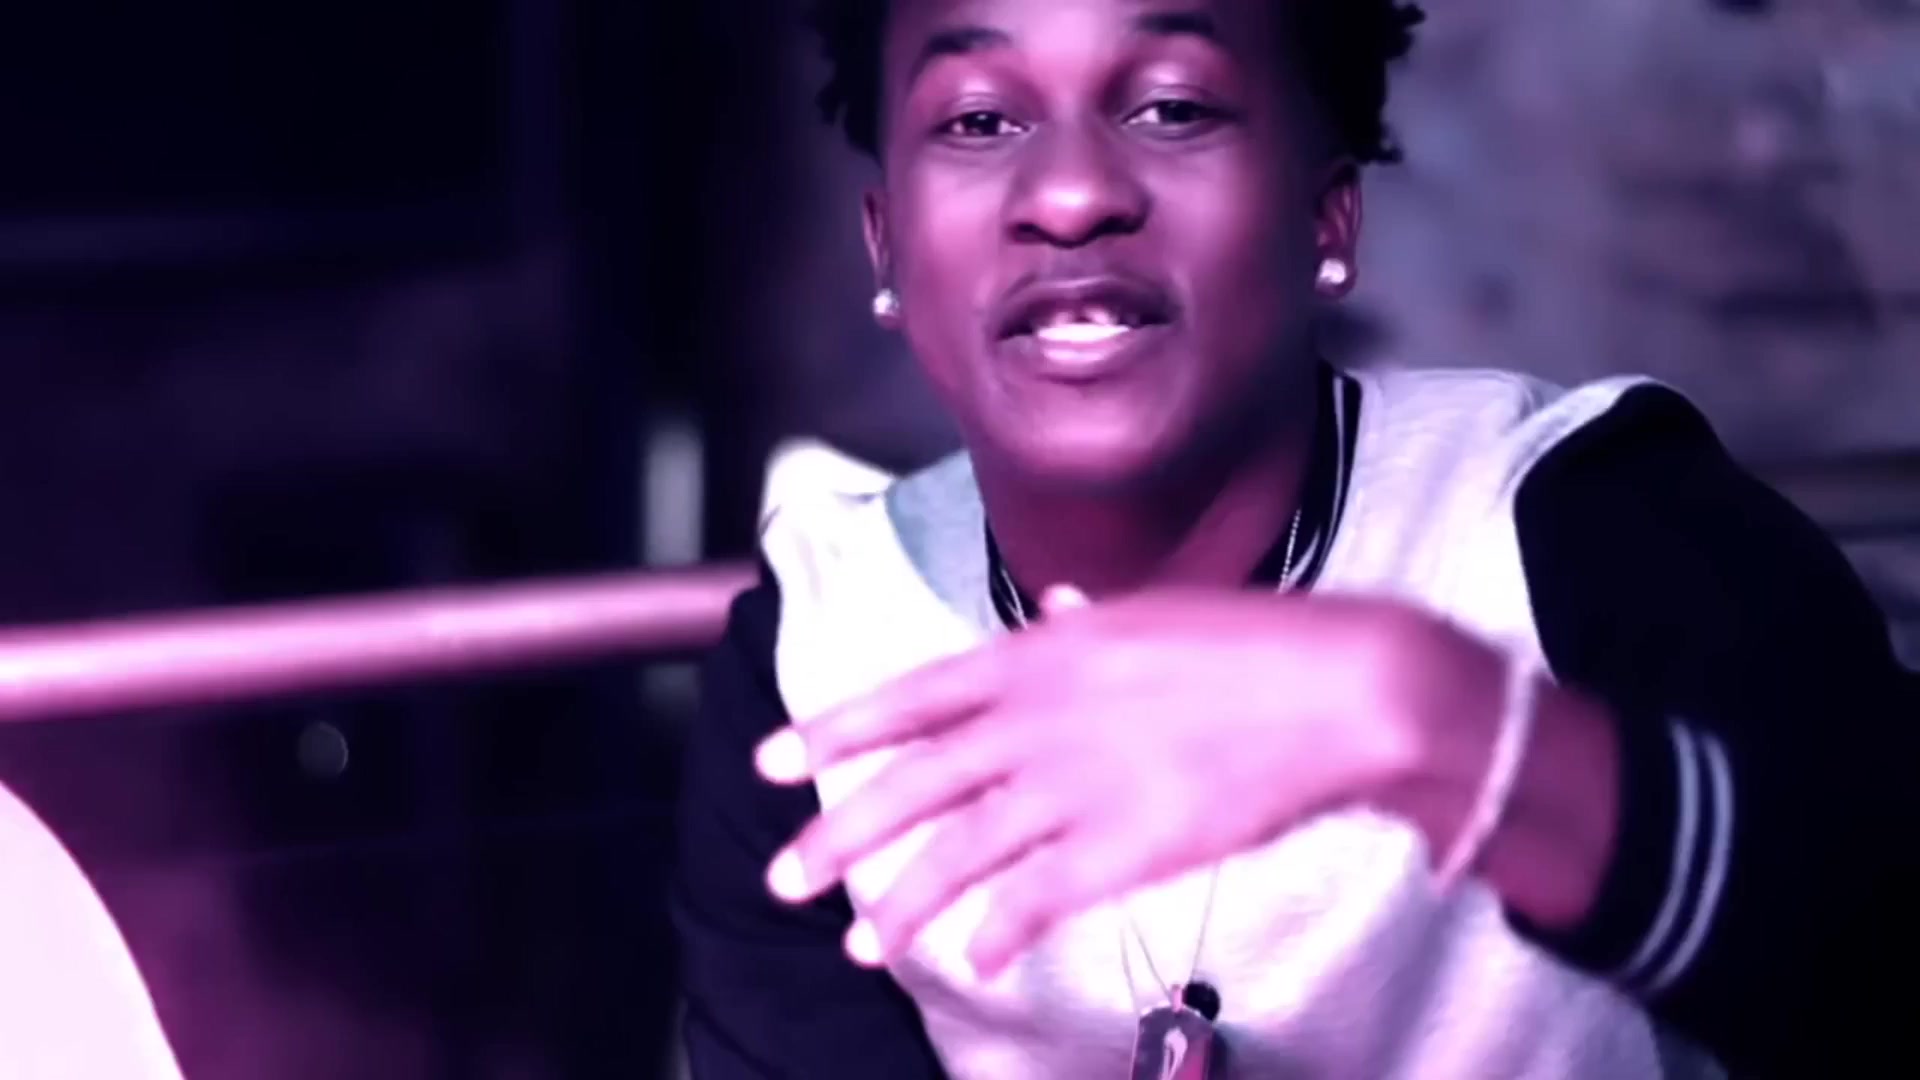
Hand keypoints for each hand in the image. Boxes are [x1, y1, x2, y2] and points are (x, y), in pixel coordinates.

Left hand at [753, 587, 1493, 978]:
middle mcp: (1039, 720)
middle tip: (782, 878)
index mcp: (1039, 655)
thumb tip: (1049, 609)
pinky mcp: (1122, 849)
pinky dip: (996, 934)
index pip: (912, 697)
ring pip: (960, 854)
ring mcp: (1075, 787)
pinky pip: (1035, 902)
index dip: (837, 731)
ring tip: (862, 944)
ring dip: (903, 902)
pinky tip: (972, 959)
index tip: (776, 761)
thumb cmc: (1254, 643)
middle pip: (914, 785)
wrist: (1340, 690)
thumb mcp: (1152, 611)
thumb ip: (1083, 622)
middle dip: (837, 834)